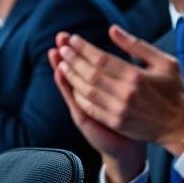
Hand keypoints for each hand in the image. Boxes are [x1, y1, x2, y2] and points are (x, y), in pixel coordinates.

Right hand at [49, 37, 144, 182]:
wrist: (127, 147)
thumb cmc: (129, 119)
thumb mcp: (121, 94)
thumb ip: (115, 76)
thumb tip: (114, 54)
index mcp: (96, 89)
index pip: (81, 65)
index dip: (75, 50)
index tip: (68, 35)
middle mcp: (85, 96)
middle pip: (71, 70)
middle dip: (65, 52)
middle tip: (60, 36)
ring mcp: (81, 106)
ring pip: (68, 82)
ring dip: (60, 65)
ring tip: (54, 50)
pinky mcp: (82, 117)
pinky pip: (72, 98)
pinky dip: (65, 85)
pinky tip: (59, 72)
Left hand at [51, 27, 183, 180]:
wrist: (180, 125)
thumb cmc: (174, 91)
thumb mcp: (165, 63)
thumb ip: (137, 46)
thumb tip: (112, 29)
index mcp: (137, 76)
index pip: (101, 59)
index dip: (83, 48)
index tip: (72, 39)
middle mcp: (126, 93)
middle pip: (90, 73)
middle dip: (73, 59)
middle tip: (62, 48)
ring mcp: (119, 109)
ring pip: (86, 90)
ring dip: (71, 76)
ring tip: (61, 64)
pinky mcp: (115, 122)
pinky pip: (89, 107)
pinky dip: (78, 95)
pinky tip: (71, 85)